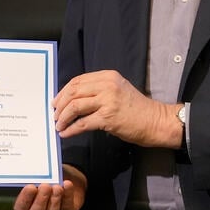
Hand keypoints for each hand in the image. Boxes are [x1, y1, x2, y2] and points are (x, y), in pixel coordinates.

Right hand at [13, 164, 86, 209]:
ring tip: (57, 187)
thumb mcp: (40, 173)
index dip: (25, 199)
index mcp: (24, 204)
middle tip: (45, 186)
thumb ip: (36, 174)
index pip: (21, 207)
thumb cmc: (47, 176)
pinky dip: (67, 195)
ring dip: (54, 199)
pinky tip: (67, 184)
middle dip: (41, 200)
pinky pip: (66, 208)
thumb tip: (35, 168)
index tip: (30, 187)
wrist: (65, 179)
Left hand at [53, 70, 181, 147]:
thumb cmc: (137, 109)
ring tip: (58, 125)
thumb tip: (73, 100)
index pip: (78, 80)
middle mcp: (107, 85)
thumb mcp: (118, 90)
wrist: (156, 121)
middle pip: (73, 91)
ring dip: (63, 117)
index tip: (56, 101)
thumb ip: (98, 90)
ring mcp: (108, 101)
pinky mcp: (108, 118)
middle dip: (60, 104)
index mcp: (108, 76)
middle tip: (54, 114)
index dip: (63, 92)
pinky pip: (82, 123)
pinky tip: (66, 133)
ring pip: (75, 106)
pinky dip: (71, 129)